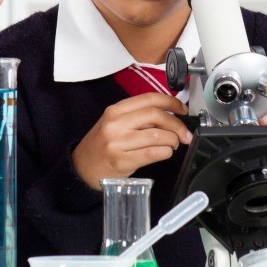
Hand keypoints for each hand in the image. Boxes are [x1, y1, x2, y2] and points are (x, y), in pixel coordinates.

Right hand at [72, 92, 191, 189]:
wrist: (82, 167)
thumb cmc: (102, 144)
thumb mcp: (114, 123)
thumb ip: (137, 117)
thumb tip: (169, 115)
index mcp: (115, 110)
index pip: (149, 99)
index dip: (171, 102)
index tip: (182, 109)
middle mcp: (115, 124)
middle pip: (155, 115)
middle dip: (176, 124)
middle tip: (184, 132)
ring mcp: (118, 143)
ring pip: (157, 135)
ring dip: (173, 140)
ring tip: (173, 144)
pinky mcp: (122, 161)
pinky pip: (153, 153)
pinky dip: (166, 152)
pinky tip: (166, 152)